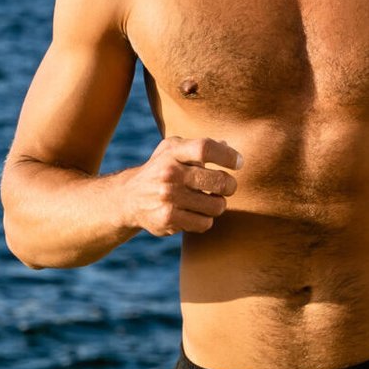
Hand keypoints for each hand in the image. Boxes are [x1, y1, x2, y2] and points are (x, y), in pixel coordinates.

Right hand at [128, 136, 242, 235]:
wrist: (129, 198)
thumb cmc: (161, 169)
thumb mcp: (173, 150)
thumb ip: (199, 146)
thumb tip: (227, 145)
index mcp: (173, 152)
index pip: (205, 148)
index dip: (228, 155)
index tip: (239, 162)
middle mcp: (170, 173)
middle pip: (219, 181)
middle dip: (230, 185)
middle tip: (227, 187)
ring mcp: (168, 197)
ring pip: (217, 205)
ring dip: (218, 204)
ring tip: (209, 200)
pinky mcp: (168, 219)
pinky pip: (205, 223)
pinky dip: (205, 219)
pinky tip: (196, 213)